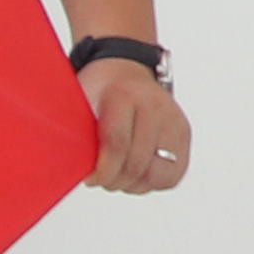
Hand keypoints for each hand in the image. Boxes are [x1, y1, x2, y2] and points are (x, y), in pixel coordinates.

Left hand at [81, 54, 191, 193]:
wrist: (127, 68)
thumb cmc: (100, 90)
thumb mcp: (80, 101)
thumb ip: (76, 132)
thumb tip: (69, 168)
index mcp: (124, 95)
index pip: (118, 143)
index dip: (103, 170)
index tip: (91, 178)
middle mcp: (154, 106)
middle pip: (138, 163)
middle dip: (115, 180)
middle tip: (102, 179)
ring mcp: (173, 120)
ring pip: (158, 174)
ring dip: (135, 184)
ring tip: (119, 177)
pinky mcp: (184, 134)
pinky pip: (172, 175)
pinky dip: (153, 182)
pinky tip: (137, 174)